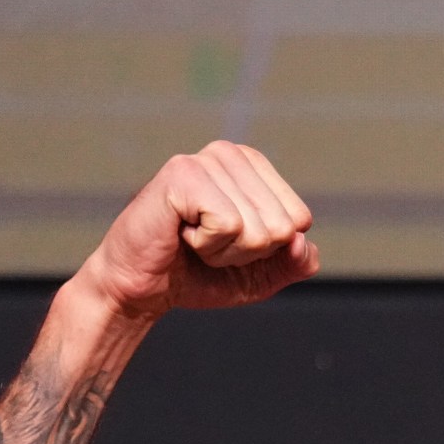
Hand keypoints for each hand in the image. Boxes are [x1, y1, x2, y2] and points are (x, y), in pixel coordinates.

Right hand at [73, 142, 318, 319]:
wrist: (141, 288)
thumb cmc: (199, 274)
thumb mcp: (261, 275)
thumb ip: (296, 262)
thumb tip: (302, 242)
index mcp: (255, 168)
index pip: (300, 220)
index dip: (268, 249)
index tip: (230, 244)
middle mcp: (232, 154)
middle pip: (281, 226)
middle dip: (247, 252)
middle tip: (208, 245)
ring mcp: (207, 159)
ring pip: (257, 228)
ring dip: (224, 251)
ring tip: (193, 239)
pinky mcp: (183, 173)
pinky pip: (229, 225)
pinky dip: (207, 245)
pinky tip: (181, 233)